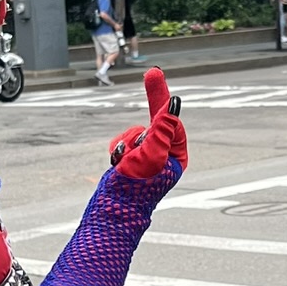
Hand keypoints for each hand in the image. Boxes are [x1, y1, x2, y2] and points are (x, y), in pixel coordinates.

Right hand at [110, 67, 187, 181]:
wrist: (110, 212)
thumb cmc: (134, 188)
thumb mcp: (151, 154)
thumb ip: (162, 128)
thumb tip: (174, 104)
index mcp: (175, 157)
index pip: (172, 122)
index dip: (163, 102)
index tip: (155, 75)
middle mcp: (163, 156)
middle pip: (155, 122)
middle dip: (142, 124)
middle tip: (152, 73)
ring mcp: (146, 158)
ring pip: (135, 133)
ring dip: (126, 143)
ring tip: (124, 162)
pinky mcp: (130, 161)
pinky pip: (122, 143)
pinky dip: (117, 150)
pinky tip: (116, 164)